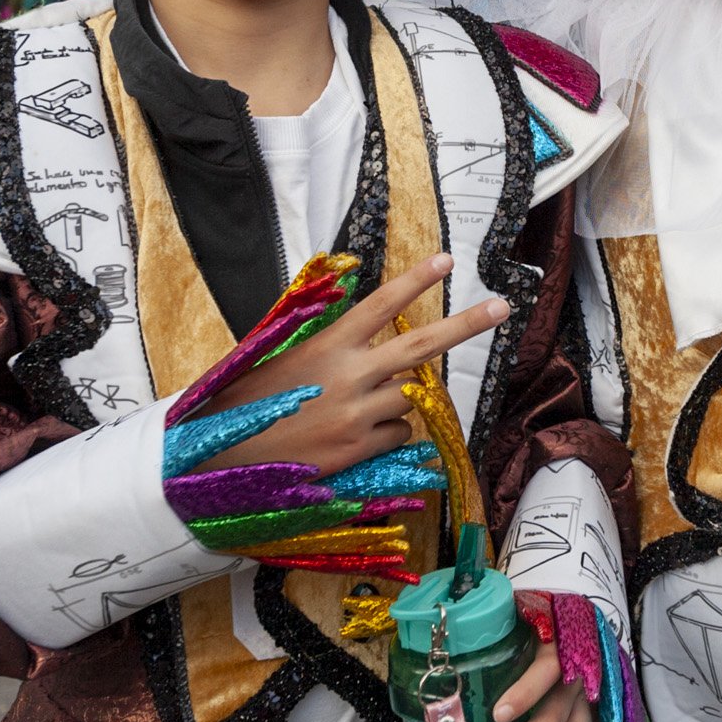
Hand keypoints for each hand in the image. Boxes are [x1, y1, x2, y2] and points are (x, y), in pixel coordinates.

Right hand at [195, 253, 506, 477]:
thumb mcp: (280, 361)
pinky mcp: (360, 452)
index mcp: (326, 346)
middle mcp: (349, 376)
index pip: (380, 305)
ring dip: (402, 398)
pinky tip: (353, 438)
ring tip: (359, 406)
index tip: (447, 261)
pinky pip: (398, 434)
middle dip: (466, 324)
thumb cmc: (245, 407)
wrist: (219, 460)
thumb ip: (327, 349)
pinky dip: (388, 432)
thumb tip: (366, 342)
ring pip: (412, 398)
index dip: (415, 280)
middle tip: (502, 305)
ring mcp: (358, 416)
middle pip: (422, 346)